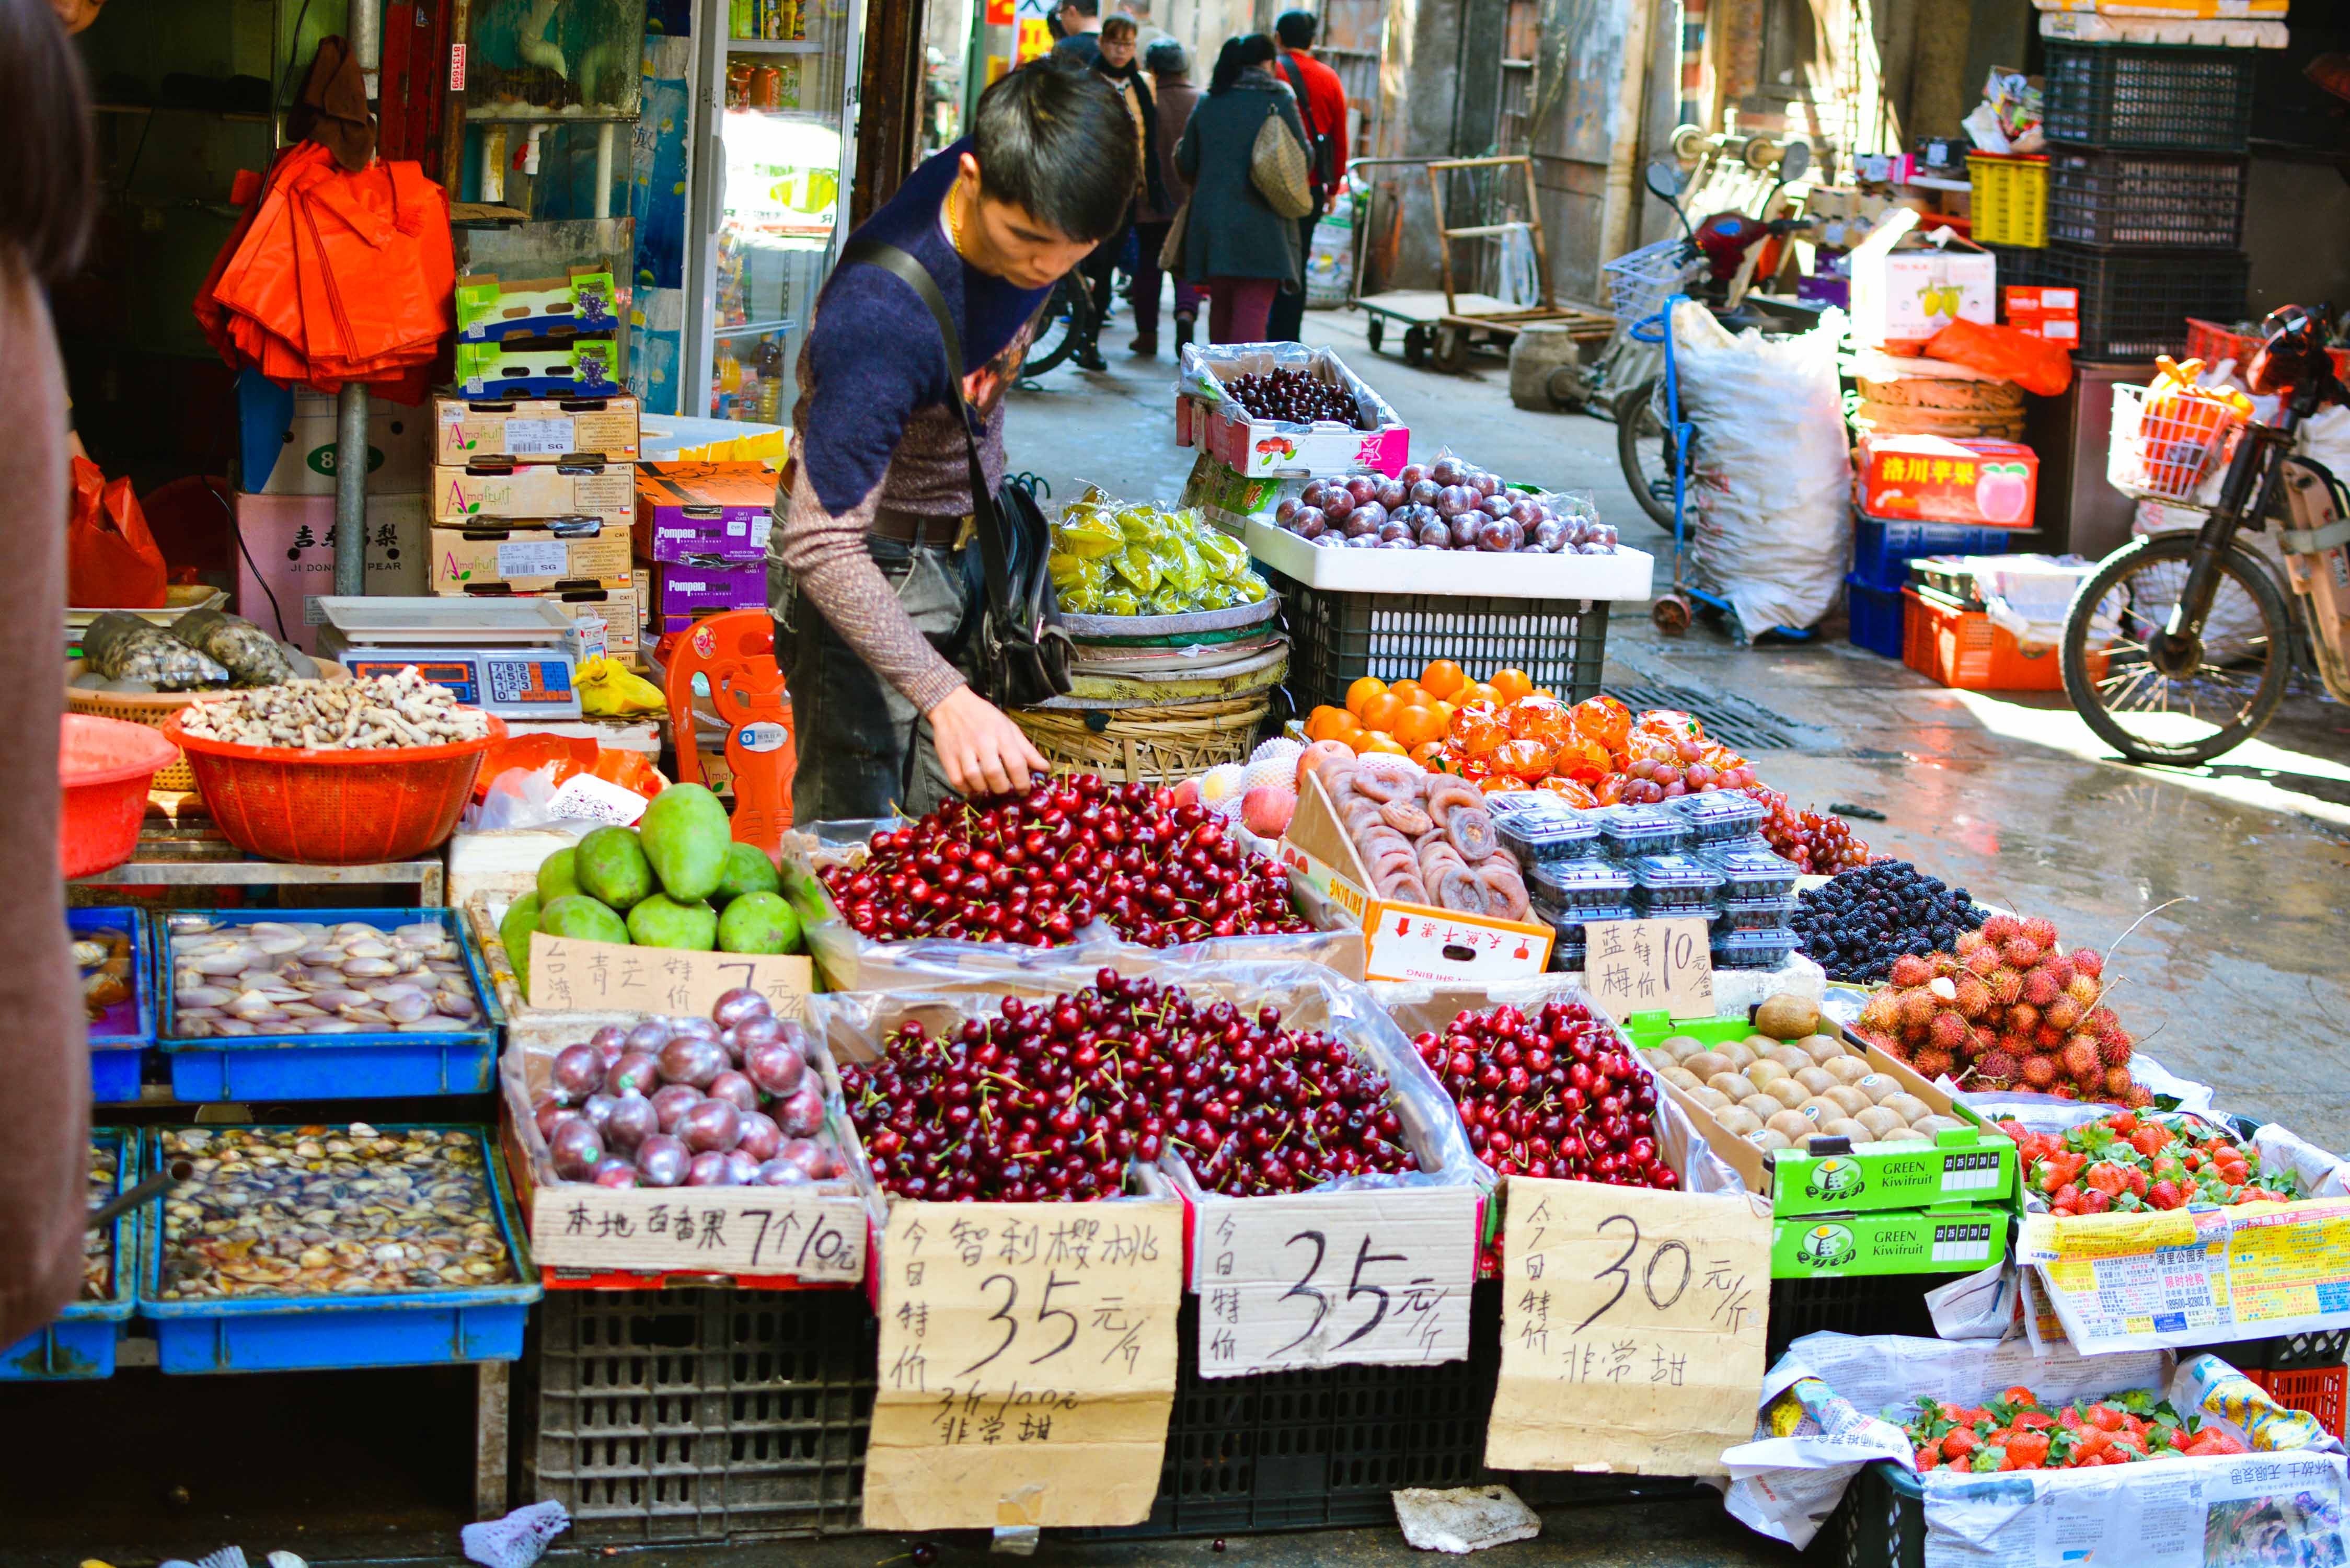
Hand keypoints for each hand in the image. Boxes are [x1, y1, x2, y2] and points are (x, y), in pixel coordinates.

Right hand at [927, 686, 1048, 798]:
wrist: (952, 704)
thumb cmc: (984, 717)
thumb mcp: (1009, 727)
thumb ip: (1027, 750)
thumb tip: (1045, 768)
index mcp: (1001, 734)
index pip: (1016, 763)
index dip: (1023, 782)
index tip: (1024, 790)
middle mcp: (982, 742)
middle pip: (995, 775)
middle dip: (1003, 788)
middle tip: (1004, 788)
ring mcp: (963, 750)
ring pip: (975, 780)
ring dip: (984, 788)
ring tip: (988, 785)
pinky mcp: (947, 757)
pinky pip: (958, 782)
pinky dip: (967, 788)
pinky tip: (973, 784)